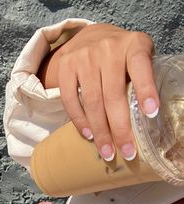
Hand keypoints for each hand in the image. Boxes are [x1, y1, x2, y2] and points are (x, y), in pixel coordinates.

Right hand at [38, 23, 158, 161]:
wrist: (89, 38)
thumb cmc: (120, 57)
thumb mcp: (137, 58)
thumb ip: (141, 79)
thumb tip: (146, 120)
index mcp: (133, 45)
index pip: (141, 68)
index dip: (146, 90)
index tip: (151, 113)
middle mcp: (108, 48)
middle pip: (113, 95)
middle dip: (120, 128)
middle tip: (126, 152)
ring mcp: (85, 57)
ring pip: (92, 102)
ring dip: (100, 131)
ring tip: (107, 152)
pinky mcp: (66, 66)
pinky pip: (71, 100)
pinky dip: (79, 121)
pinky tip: (88, 135)